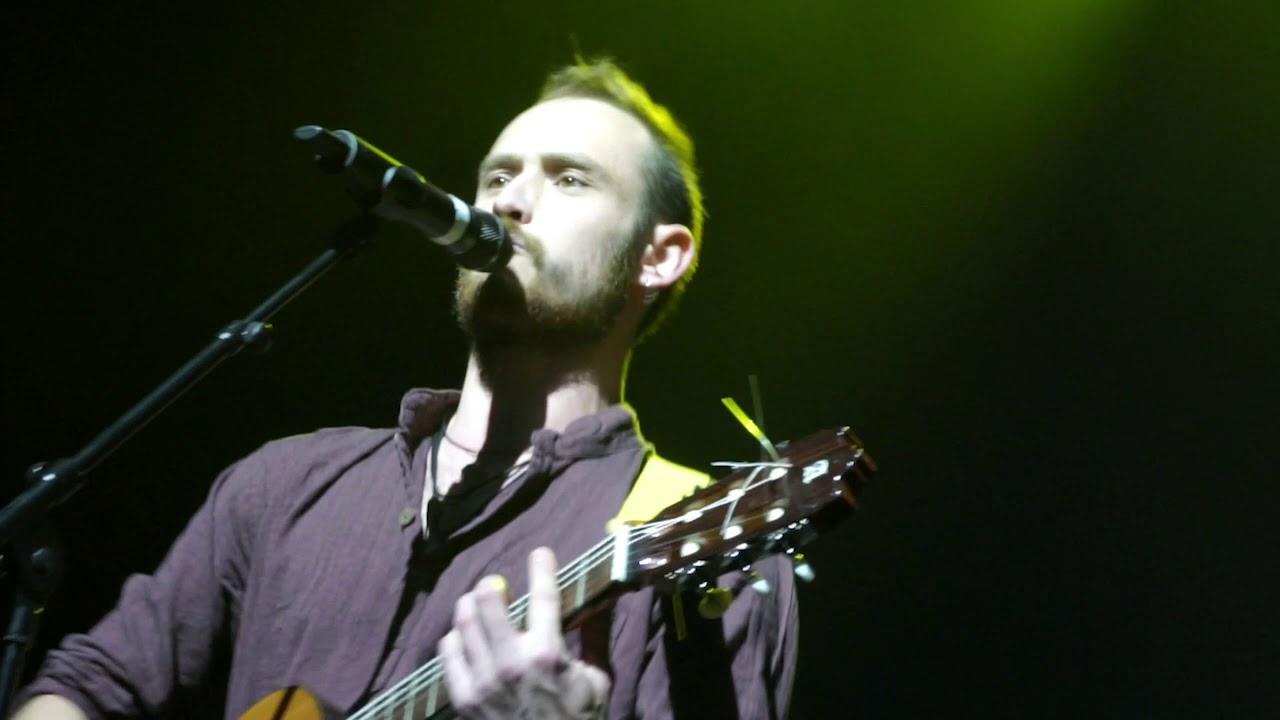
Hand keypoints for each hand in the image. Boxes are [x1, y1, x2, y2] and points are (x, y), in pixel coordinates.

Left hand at [439, 547, 609, 719]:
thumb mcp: (598, 680)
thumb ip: (597, 637)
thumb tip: (605, 599)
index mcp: (549, 654)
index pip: (543, 596)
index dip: (541, 567)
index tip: (540, 553)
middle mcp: (512, 662)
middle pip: (486, 600)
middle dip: (491, 585)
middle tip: (495, 585)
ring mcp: (483, 681)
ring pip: (463, 622)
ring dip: (469, 607)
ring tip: (476, 606)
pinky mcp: (464, 698)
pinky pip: (448, 652)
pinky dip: (455, 638)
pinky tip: (464, 638)